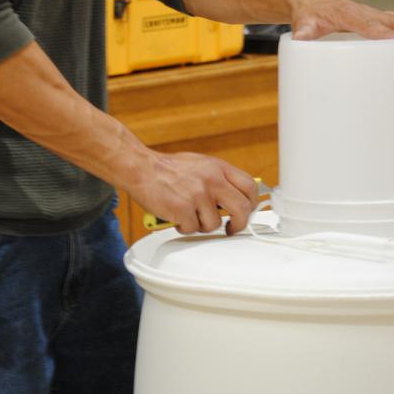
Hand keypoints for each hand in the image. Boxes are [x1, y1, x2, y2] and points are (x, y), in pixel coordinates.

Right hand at [128, 150, 258, 235]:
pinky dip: (184, 227)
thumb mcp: (200, 165)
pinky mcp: (184, 210)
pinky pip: (192, 229)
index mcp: (218, 168)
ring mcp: (198, 196)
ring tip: (188, 214)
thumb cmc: (167, 168)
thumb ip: (218, 178)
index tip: (246, 212)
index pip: (250, 187)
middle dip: (239, 224)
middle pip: (242, 209)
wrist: (141, 168)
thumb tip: (234, 195)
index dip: (251, 204)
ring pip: (214, 224)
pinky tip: (175, 216)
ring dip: (201, 225)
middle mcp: (212, 180)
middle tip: (231, 228)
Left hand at [288, 0, 393, 39]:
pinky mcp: (374, 15)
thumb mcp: (302, 25)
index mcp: (347, 16)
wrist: (307, 0)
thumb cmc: (307, 15)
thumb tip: (299, 39)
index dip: (384, 33)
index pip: (369, 26)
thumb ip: (302, 33)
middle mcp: (363, 12)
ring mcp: (371, 13)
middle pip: (392, 21)